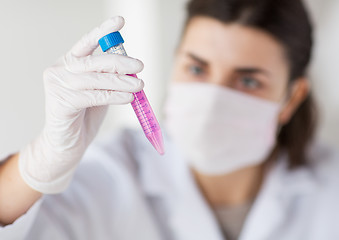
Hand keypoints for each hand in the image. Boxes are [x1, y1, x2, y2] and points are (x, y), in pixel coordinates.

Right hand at [18, 16, 143, 193]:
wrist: (68, 143)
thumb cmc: (85, 114)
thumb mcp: (100, 89)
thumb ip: (110, 77)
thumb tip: (133, 68)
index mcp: (69, 62)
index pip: (87, 43)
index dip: (103, 32)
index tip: (120, 21)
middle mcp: (59, 69)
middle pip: (94, 61)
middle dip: (121, 63)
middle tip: (140, 67)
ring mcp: (57, 85)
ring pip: (96, 79)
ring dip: (122, 83)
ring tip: (139, 86)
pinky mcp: (59, 102)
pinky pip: (93, 96)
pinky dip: (114, 96)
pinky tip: (128, 98)